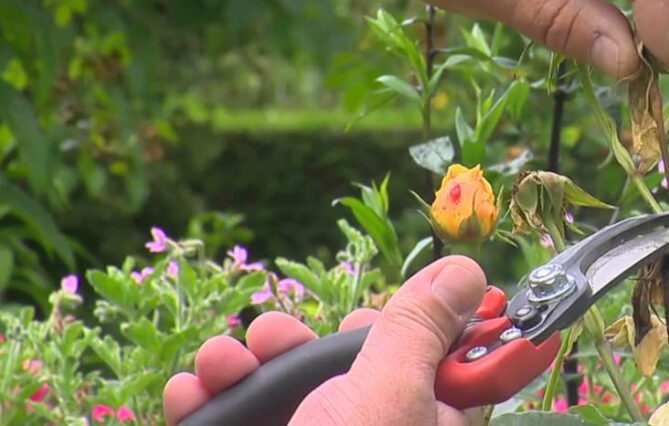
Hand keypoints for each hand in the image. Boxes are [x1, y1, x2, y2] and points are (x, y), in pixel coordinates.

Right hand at [163, 256, 486, 425]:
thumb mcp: (390, 395)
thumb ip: (420, 330)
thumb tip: (467, 268)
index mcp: (417, 423)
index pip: (419, 364)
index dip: (387, 333)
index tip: (361, 319)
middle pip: (335, 373)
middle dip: (293, 343)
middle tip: (269, 334)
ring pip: (276, 391)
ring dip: (237, 363)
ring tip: (218, 361)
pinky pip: (232, 419)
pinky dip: (205, 399)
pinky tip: (191, 390)